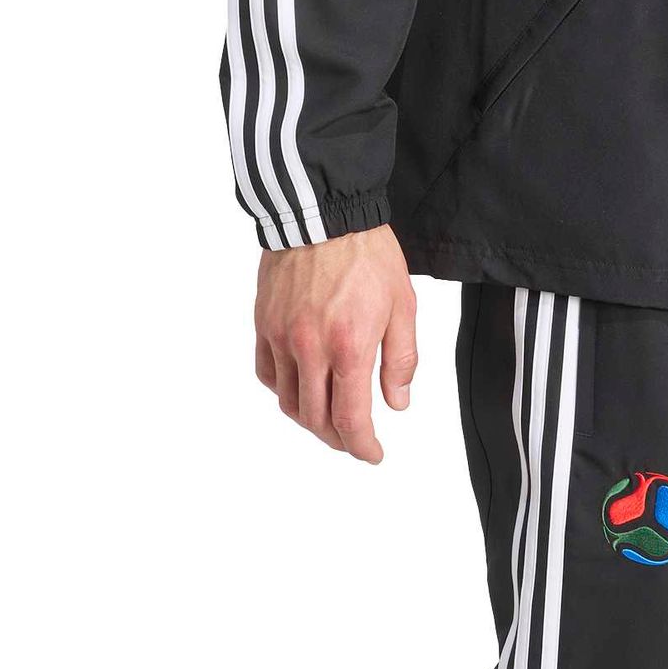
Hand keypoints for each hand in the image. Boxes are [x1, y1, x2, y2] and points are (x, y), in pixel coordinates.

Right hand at [254, 224, 417, 461]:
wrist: (325, 214)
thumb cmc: (368, 253)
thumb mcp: (403, 304)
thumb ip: (401, 358)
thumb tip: (396, 402)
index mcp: (349, 345)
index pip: (349, 418)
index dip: (361, 445)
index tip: (373, 454)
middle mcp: (310, 348)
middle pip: (315, 418)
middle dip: (337, 439)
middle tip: (354, 441)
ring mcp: (281, 337)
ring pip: (287, 401)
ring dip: (309, 419)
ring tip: (328, 419)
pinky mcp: (264, 324)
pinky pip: (267, 373)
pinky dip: (283, 390)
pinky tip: (299, 388)